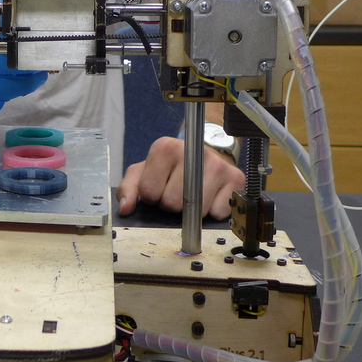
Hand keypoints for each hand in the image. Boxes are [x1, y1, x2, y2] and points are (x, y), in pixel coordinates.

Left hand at [116, 136, 244, 219]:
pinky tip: (210, 198)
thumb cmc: (171, 167)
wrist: (204, 155)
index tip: (159, 188)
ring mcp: (217, 165)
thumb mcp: (143, 172)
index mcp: (165, 147)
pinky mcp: (235, 179)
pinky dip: (213, 212)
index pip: (149, 191)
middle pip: (173, 203)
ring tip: (192, 195)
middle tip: (177, 193)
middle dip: (171, 205)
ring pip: (197, 211)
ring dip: (192, 211)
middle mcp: (193, 152)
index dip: (152, 197)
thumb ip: (128, 189)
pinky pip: (218, 213)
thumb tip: (126, 209)